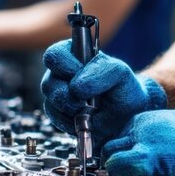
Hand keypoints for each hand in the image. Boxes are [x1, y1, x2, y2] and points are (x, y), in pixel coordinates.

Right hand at [41, 40, 166, 147]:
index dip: (64, 65)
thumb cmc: (123, 89)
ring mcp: (57, 95)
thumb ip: (101, 70)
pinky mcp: (58, 114)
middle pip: (47, 82)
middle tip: (85, 99)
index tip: (81, 73)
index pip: (55, 55)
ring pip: (51, 101)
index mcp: (74, 55)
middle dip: (67, 93)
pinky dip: (71, 121)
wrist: (127, 116)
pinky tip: (85, 119)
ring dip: (71, 107)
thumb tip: (76, 86)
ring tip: (89, 110)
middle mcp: (61, 74)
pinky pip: (55, 118)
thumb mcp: (120, 73)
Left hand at [103, 109, 174, 175]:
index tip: (127, 173)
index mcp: (149, 120)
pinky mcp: (152, 156)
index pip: (116, 140)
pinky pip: (120, 167)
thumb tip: (136, 162)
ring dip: (119, 175)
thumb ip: (154, 143)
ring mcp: (146, 139)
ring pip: (110, 157)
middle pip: (109, 147)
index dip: (119, 159)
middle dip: (116, 167)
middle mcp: (143, 125)